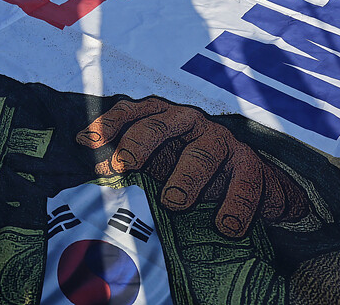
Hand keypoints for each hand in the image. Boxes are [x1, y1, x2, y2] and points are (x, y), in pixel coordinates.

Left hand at [77, 97, 308, 237]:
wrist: (252, 184)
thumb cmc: (194, 175)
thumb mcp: (160, 167)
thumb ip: (132, 169)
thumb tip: (91, 180)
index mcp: (163, 120)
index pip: (131, 112)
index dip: (108, 124)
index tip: (87, 142)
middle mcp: (190, 123)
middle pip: (161, 125)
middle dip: (139, 143)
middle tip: (124, 166)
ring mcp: (221, 141)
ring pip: (202, 152)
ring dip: (186, 178)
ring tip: (173, 202)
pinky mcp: (250, 164)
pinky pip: (244, 181)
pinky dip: (235, 205)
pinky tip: (225, 226)